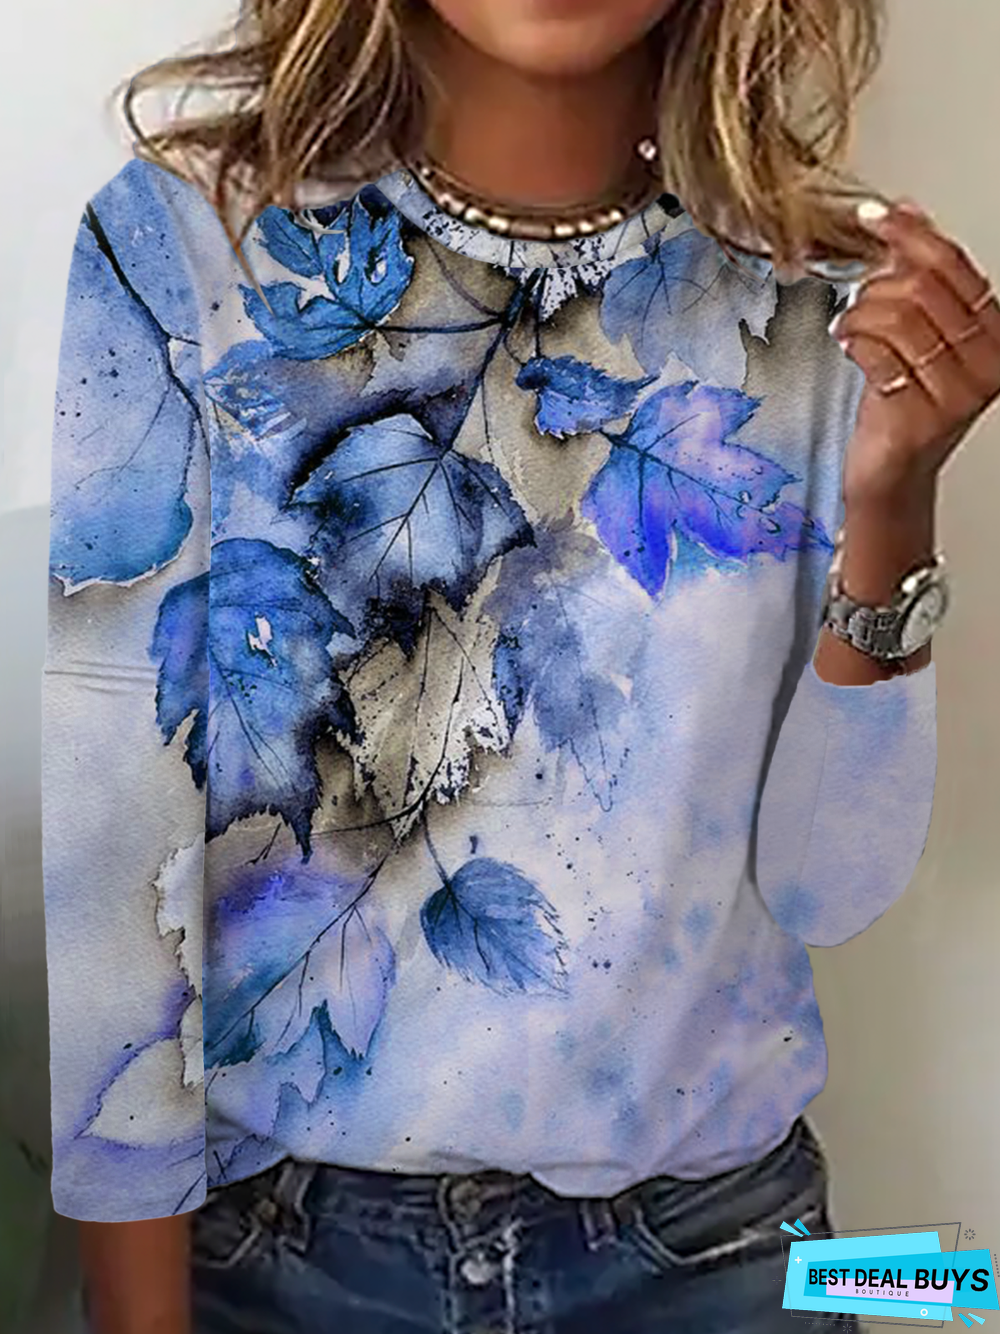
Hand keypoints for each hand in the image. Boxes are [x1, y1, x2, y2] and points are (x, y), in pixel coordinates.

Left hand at [830, 198, 999, 509]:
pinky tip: (848, 347)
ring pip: (897, 316)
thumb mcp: (917, 332)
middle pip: (922, 288)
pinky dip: (853, 342)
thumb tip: (908, 210)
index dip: (908, 234)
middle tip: (858, 302)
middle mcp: (987, 362)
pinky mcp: (921, 416)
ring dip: (860, 315)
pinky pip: (876, 353)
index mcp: (995, 332)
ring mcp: (958, 392)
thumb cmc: (903, 403)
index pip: (953, 265)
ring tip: (849, 329)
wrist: (892, 471)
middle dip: (876, 286)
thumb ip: (917, 274)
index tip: (874, 217)